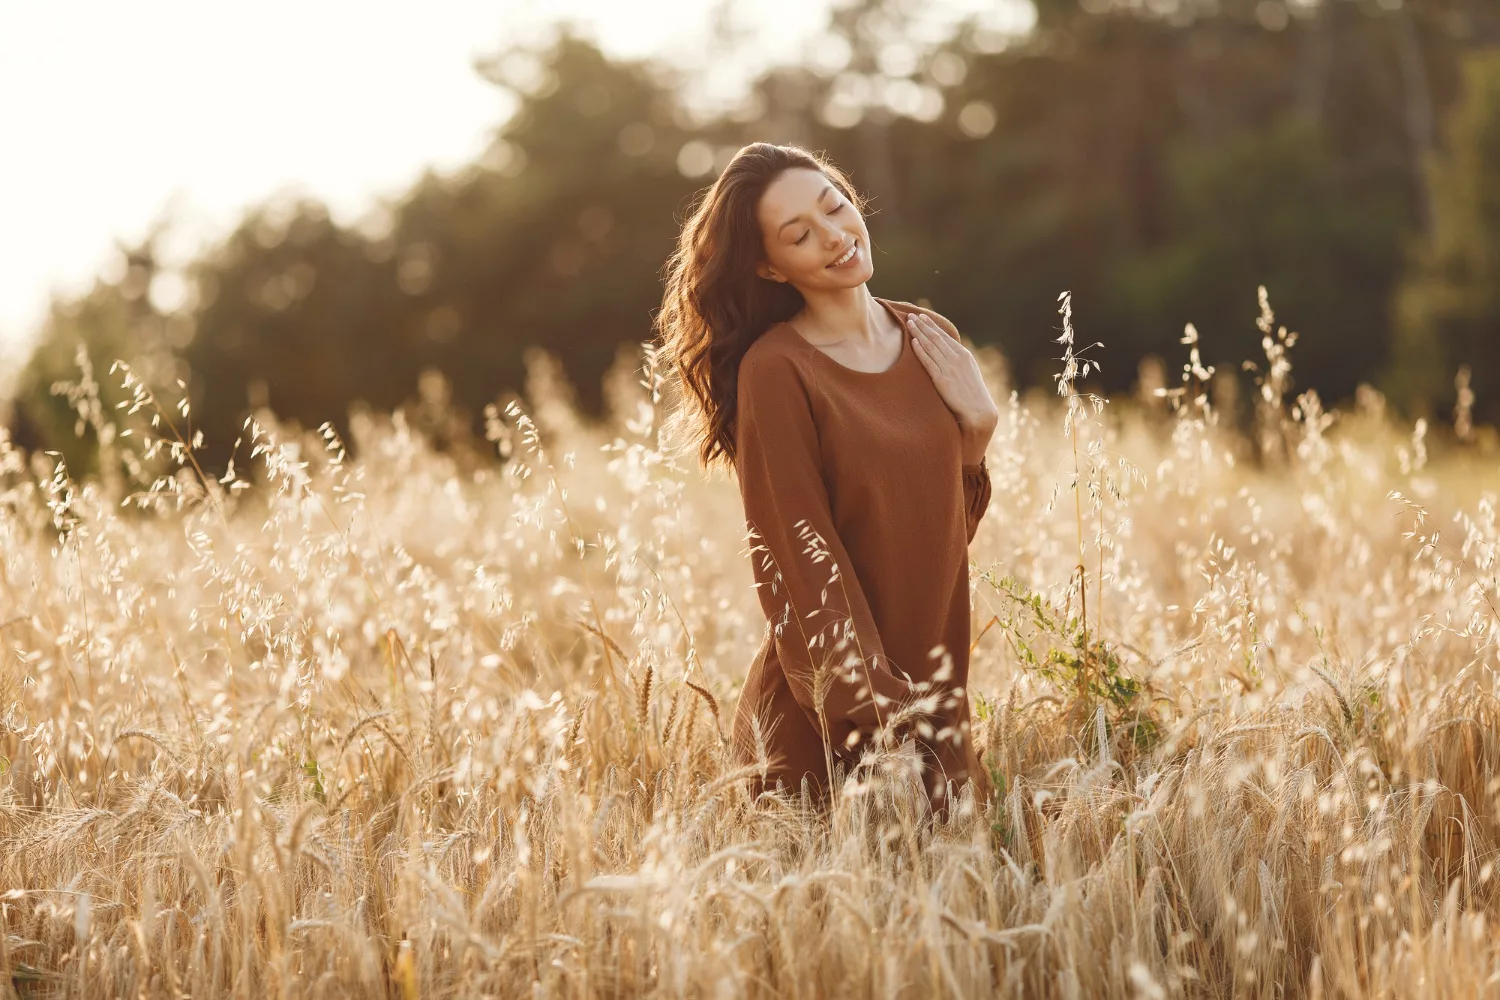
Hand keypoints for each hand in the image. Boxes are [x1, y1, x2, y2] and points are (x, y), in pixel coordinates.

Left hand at [906, 312, 998, 462]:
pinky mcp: (942, 379)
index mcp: (964, 355)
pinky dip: (920, 350)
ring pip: (931, 346)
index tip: (922, 317)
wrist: (979, 410)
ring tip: (908, 323)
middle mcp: (957, 358)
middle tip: (911, 315)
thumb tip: (947, 357)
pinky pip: (929, 361)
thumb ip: (958, 363)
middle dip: (922, 325)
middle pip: (936, 337)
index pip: (945, 336)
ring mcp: (950, 368)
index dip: (932, 325)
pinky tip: (912, 342)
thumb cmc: (973, 395)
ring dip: (919, 333)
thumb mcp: (968, 373)